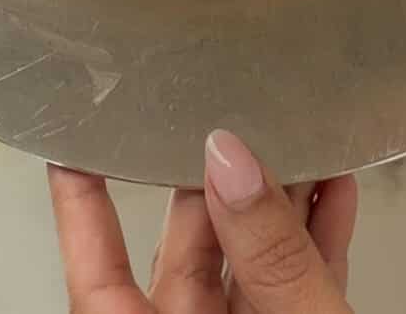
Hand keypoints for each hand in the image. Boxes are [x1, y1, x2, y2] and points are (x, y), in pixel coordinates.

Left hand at [49, 130, 357, 313]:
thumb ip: (268, 256)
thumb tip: (231, 161)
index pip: (95, 273)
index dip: (81, 202)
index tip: (72, 138)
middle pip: (184, 254)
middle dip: (213, 180)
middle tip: (230, 116)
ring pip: (247, 265)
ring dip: (278, 202)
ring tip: (298, 139)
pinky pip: (296, 288)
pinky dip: (316, 242)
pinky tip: (333, 193)